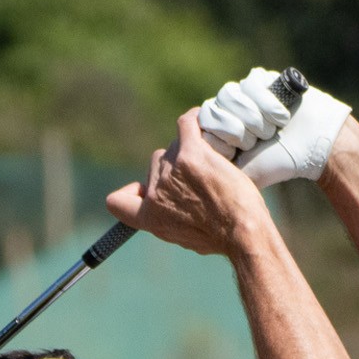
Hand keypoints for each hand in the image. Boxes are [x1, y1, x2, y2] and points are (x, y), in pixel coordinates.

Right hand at [105, 111, 268, 257]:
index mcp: (150, 217)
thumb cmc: (222, 239)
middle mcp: (156, 193)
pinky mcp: (192, 154)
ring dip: (190, 149)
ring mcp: (172, 171)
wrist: (241, 231)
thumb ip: (171, 222)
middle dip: (175, 167)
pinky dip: (194, 119)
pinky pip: (186, 125)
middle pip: (157, 164)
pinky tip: (204, 119)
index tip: (143, 189)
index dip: (131, 191)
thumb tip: (174, 215)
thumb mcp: (185, 239)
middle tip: (202, 177)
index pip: (117, 202)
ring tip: (213, 161)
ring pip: (175, 147)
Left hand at [198, 67, 351, 187]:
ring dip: (252, 117)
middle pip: (211, 109)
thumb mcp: (242, 173)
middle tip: (256, 142)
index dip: (218, 139)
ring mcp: (241, 92)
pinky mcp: (260, 78)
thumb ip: (216, 168)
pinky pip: (251, 84)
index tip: (238, 152)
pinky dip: (267, 104)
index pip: (199, 126)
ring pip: (229, 95)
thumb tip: (192, 167)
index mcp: (217, 131)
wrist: (311, 147)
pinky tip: (281, 116)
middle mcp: (225, 109)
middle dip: (236, 130)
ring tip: (270, 130)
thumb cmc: (277, 162)